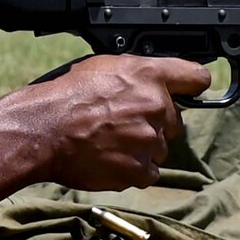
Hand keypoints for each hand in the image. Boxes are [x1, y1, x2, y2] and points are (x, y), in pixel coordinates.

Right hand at [0, 55, 212, 203]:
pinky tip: (110, 159)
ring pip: (159, 148)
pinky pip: (149, 173)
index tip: (193, 90)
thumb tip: (151, 81)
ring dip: (141, 148)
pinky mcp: (140, 169)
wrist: (43, 130)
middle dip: (155, 124)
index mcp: (149, 75)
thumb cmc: (65, 96)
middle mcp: (156, 106)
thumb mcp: (103, 67)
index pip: (196, 77)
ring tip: (109, 143)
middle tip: (123, 124)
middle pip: (174, 121)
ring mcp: (150, 140)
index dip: (194, 85)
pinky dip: (132, 170)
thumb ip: (137, 74)